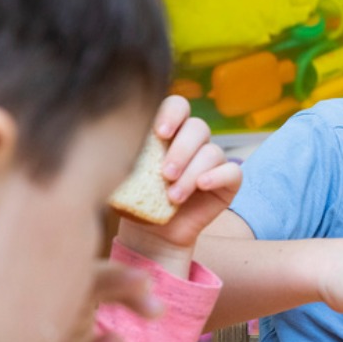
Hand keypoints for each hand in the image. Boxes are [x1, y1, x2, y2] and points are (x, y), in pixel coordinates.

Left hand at [0, 262, 161, 341]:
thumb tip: (116, 338)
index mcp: (40, 334)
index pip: (70, 289)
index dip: (108, 278)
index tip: (143, 283)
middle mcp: (46, 319)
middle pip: (81, 276)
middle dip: (121, 281)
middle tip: (157, 308)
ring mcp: (59, 317)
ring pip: (91, 282)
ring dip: (126, 288)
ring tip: (157, 312)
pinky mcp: (72, 320)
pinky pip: (97, 292)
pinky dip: (125, 295)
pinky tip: (147, 309)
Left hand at [117, 96, 242, 271]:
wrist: (153, 235)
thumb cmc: (135, 203)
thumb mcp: (121, 179)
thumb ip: (120, 158)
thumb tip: (109, 143)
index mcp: (168, 132)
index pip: (177, 106)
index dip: (172, 113)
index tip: (159, 133)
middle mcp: (193, 142)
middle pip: (197, 127)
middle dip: (181, 150)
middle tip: (165, 174)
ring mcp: (212, 161)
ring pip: (212, 151)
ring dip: (192, 172)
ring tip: (173, 196)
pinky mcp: (227, 181)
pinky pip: (233, 171)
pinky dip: (218, 176)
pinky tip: (201, 187)